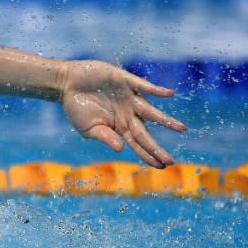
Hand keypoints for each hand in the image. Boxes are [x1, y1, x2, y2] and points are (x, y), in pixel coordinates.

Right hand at [60, 60, 186, 167]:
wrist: (66, 84)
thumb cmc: (76, 107)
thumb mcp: (88, 128)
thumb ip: (105, 137)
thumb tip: (121, 150)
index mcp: (119, 126)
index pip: (138, 144)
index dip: (149, 155)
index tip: (162, 166)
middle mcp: (127, 113)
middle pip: (145, 133)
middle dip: (157, 147)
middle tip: (171, 161)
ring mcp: (128, 97)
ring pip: (150, 111)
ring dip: (165, 120)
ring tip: (181, 129)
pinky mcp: (124, 80)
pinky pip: (143, 86)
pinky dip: (155, 90)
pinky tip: (169, 94)